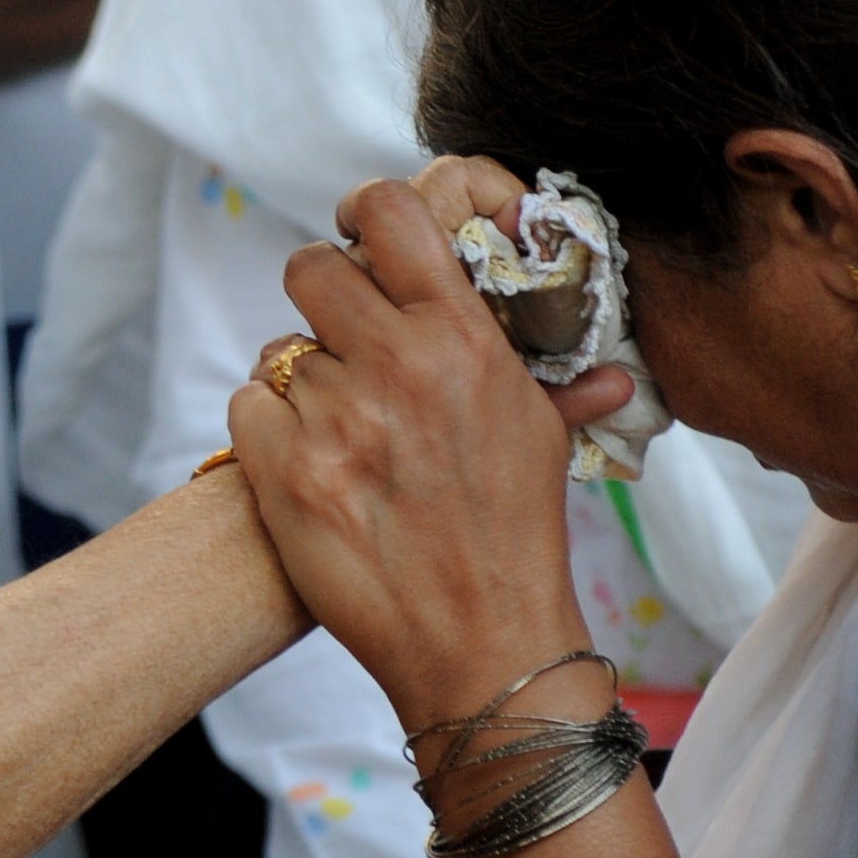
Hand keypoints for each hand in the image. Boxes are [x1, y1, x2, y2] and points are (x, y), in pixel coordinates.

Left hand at [229, 166, 632, 731]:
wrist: (480, 645)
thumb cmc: (515, 541)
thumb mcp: (539, 438)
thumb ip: (547, 378)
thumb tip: (608, 370)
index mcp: (462, 337)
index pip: (388, 212)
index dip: (363, 214)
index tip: (361, 237)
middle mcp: (396, 364)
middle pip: (310, 267)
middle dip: (323, 303)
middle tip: (343, 346)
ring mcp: (335, 418)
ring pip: (280, 351)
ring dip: (303, 386)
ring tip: (346, 438)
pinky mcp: (284, 471)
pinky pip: (249, 406)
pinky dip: (270, 434)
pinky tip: (312, 470)